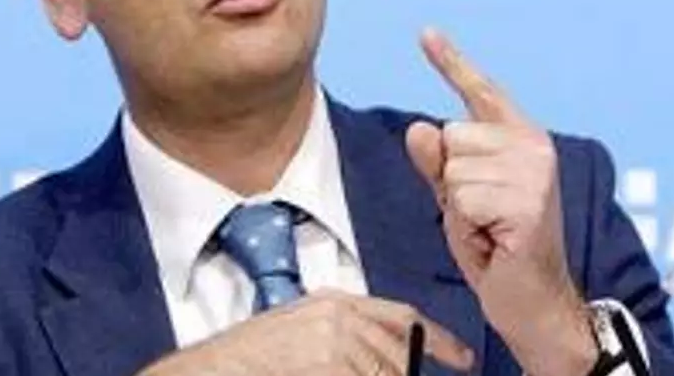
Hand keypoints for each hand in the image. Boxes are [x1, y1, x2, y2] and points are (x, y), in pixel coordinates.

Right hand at [139, 290, 473, 375]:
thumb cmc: (249, 360)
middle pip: (399, 359)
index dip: (438, 340)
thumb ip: (343, 342)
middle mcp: (340, 319)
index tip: (464, 359)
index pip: (403, 318)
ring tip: (338, 371)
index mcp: (335, 304)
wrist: (209, 372)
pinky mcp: (329, 366)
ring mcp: (334, 346)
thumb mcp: (298, 333)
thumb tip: (386, 365)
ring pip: (386, 375)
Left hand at [404, 29, 596, 375]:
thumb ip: (437, 164)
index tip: (426, 32)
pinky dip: (467, 226)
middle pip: (451, 137)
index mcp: (520, 138)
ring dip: (460, 208)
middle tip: (481, 216)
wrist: (533, 303)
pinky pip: (462, 198)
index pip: (480, 92)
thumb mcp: (457, 200)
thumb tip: (419, 127)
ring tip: (489, 229)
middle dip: (452, 182)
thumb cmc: (497, 249)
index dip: (451, 62)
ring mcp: (535, 172)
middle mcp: (534, 145)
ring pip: (454, 169)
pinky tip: (495, 240)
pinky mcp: (529, 201)